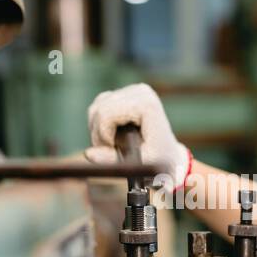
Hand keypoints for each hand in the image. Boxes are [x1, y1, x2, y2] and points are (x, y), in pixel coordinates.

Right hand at [84, 83, 189, 197]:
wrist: (168, 156)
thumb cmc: (157, 163)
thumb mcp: (137, 165)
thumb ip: (112, 160)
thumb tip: (88, 154)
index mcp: (147, 104)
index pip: (106, 113)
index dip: (103, 135)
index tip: (114, 150)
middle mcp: (141, 92)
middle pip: (99, 109)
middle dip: (99, 134)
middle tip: (110, 150)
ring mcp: (132, 90)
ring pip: (96, 108)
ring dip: (97, 130)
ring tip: (112, 145)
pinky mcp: (124, 93)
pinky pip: (98, 107)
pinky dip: (99, 124)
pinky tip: (110, 136)